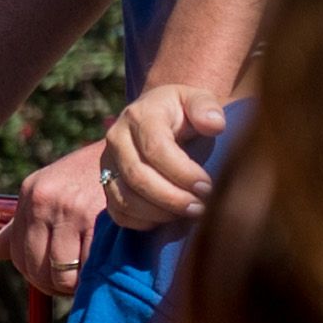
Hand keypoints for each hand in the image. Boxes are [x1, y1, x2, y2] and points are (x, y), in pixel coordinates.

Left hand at [5, 145, 107, 298]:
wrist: (136, 153)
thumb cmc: (91, 176)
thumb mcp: (51, 189)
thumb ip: (22, 221)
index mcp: (31, 195)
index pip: (17, 254)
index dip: (34, 273)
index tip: (52, 276)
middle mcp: (45, 202)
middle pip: (38, 270)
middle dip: (54, 284)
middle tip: (72, 282)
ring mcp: (72, 212)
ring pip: (63, 277)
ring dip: (76, 286)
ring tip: (88, 278)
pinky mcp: (99, 221)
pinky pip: (90, 270)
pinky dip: (96, 278)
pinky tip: (104, 270)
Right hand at [101, 82, 223, 231]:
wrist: (157, 117)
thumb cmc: (182, 113)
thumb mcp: (197, 100)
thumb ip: (207, 107)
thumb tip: (215, 125)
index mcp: (139, 116)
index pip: (156, 149)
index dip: (182, 172)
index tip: (208, 186)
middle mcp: (116, 139)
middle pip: (138, 177)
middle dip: (173, 198)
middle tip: (201, 208)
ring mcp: (107, 164)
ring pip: (125, 199)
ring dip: (159, 213)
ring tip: (188, 214)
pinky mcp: (106, 184)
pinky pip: (118, 212)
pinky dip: (143, 222)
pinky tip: (168, 218)